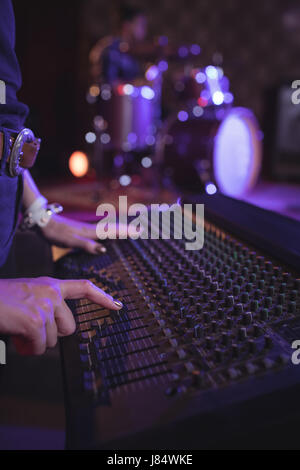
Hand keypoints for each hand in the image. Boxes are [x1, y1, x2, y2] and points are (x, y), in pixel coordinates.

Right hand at [0, 277, 122, 354]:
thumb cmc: (1, 300)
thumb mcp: (27, 295)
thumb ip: (46, 305)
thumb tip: (58, 329)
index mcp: (50, 285)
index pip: (84, 287)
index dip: (103, 297)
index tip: (117, 305)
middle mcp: (51, 293)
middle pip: (70, 327)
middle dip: (52, 335)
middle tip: (30, 328)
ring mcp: (44, 306)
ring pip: (52, 341)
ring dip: (35, 342)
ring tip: (18, 329)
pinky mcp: (35, 321)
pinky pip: (39, 348)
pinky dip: (26, 348)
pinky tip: (15, 336)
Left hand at [41, 214, 134, 253]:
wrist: (43, 223)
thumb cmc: (56, 233)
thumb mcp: (71, 241)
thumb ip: (87, 245)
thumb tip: (104, 249)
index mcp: (91, 232)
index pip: (113, 230)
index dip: (127, 231)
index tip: (140, 231)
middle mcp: (92, 229)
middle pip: (114, 228)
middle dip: (128, 229)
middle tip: (142, 229)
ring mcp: (88, 230)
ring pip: (108, 229)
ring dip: (120, 229)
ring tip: (131, 231)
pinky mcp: (83, 232)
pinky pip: (101, 232)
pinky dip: (110, 232)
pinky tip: (109, 236)